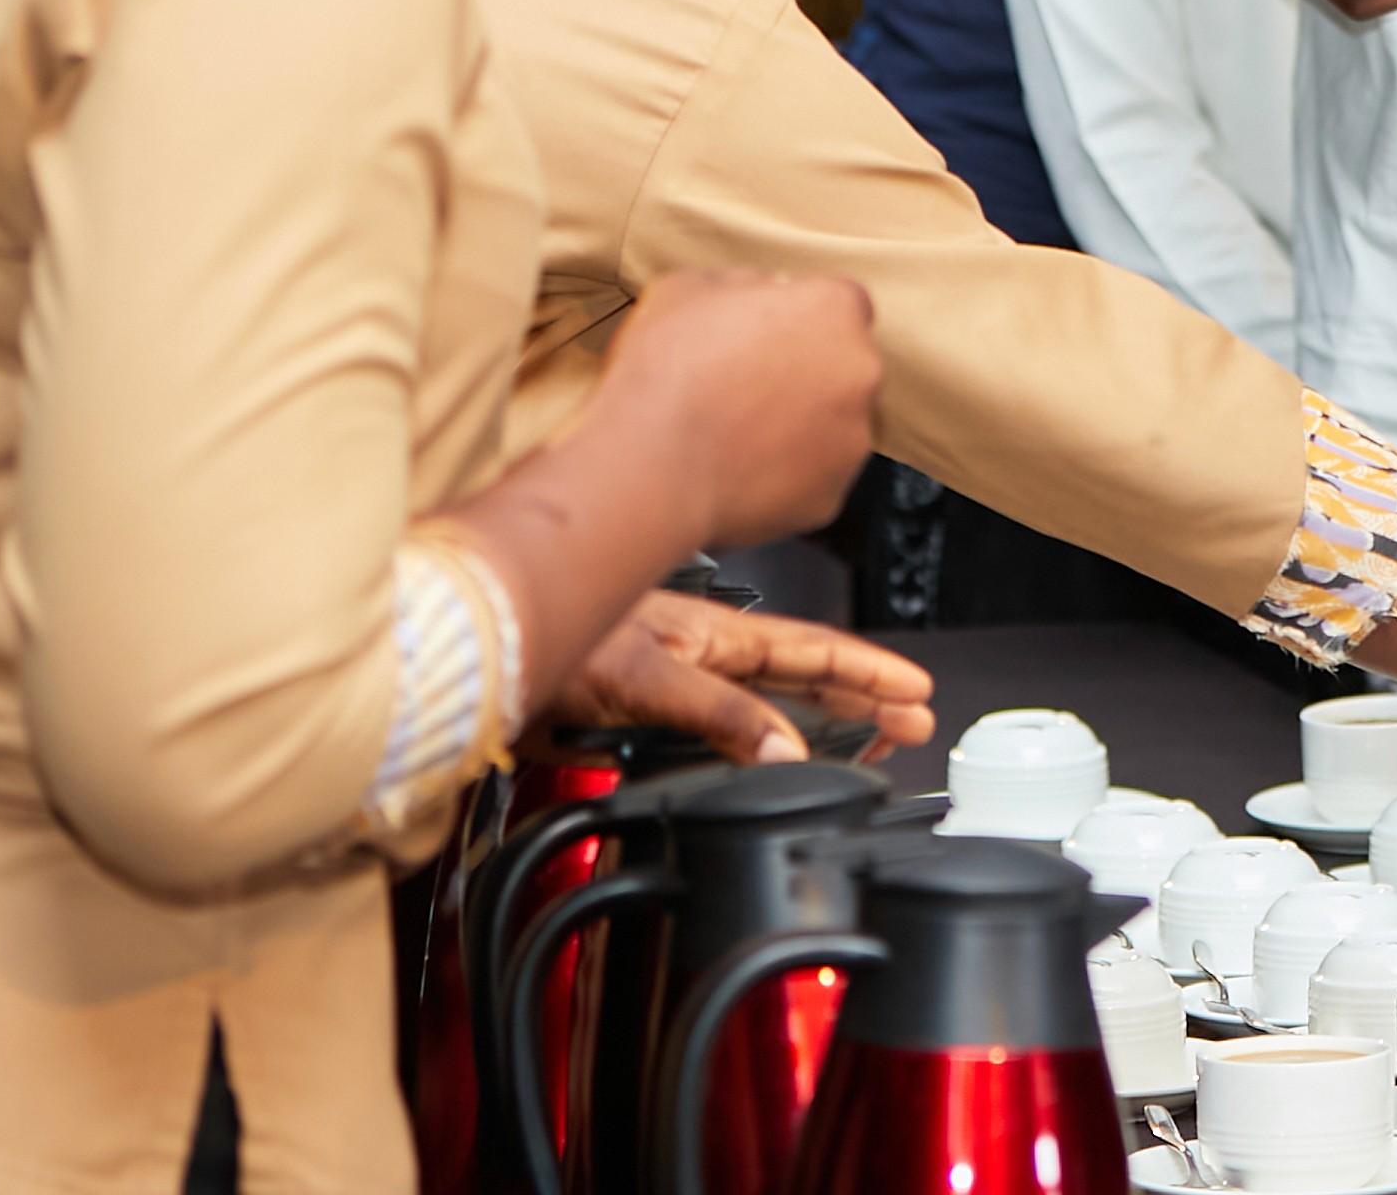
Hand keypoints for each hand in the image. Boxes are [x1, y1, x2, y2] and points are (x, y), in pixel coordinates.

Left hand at [547, 589, 934, 765]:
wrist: (481, 655)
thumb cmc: (555, 639)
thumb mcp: (649, 678)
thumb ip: (721, 715)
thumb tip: (788, 751)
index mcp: (714, 636)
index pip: (812, 653)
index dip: (867, 673)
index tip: (915, 692)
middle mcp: (701, 657)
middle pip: (800, 678)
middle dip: (860, 698)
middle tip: (909, 725)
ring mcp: (674, 683)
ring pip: (765, 702)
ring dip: (816, 720)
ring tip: (863, 741)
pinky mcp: (641, 714)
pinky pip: (721, 727)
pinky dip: (757, 742)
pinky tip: (764, 760)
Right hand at [600, 268, 885, 542]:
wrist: (649, 463)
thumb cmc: (665, 368)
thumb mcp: (689, 287)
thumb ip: (745, 282)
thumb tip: (764, 291)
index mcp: (834, 309)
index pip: (837, 304)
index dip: (796, 318)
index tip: (762, 335)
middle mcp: (861, 371)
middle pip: (843, 365)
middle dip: (806, 372)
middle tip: (746, 386)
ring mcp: (852, 439)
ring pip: (834, 425)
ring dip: (800, 425)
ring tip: (737, 433)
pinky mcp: (831, 496)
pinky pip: (814, 478)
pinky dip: (786, 476)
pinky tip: (738, 470)